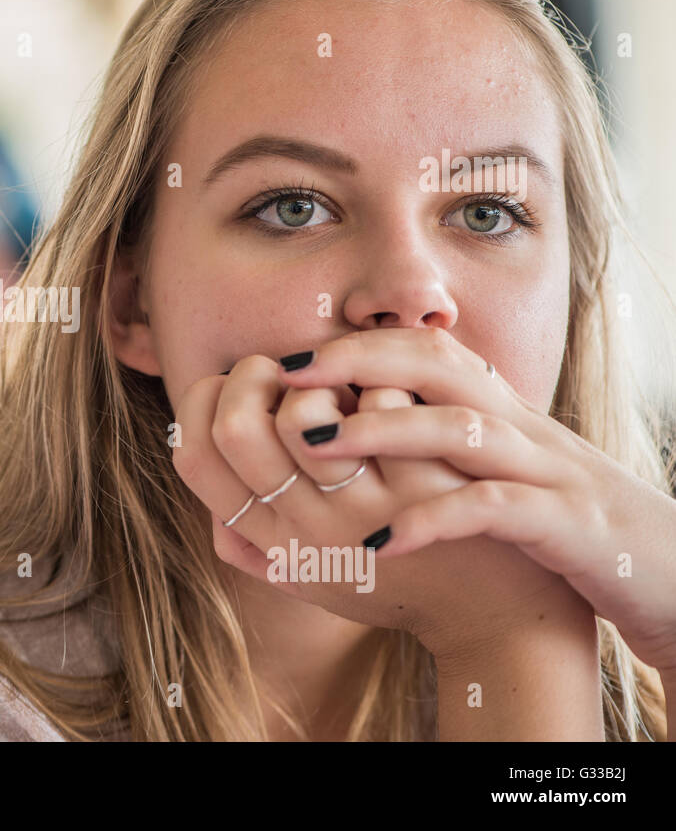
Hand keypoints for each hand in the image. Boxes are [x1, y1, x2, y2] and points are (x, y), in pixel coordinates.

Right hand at [174, 350, 595, 660]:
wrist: (494, 615)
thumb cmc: (394, 578)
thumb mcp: (307, 577)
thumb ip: (250, 546)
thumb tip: (207, 496)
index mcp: (272, 540)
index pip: (193, 457)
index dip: (200, 402)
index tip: (237, 388)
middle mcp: (306, 530)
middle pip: (235, 429)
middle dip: (250, 373)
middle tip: (286, 372)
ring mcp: (365, 511)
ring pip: (301, 415)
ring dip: (321, 380)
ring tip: (345, 388)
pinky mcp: (423, 490)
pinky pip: (381, 405)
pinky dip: (387, 385)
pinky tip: (402, 399)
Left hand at [278, 326, 675, 674]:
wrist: (674, 577)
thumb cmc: (567, 527)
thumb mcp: (502, 476)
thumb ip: (442, 450)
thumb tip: (356, 439)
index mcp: (501, 416)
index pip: (427, 353)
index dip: (358, 346)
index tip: (286, 358)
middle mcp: (521, 430)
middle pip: (440, 367)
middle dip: (360, 361)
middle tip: (287, 373)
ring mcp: (546, 472)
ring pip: (464, 428)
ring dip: (385, 429)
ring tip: (318, 441)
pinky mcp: (568, 526)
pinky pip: (498, 510)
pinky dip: (438, 519)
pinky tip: (384, 541)